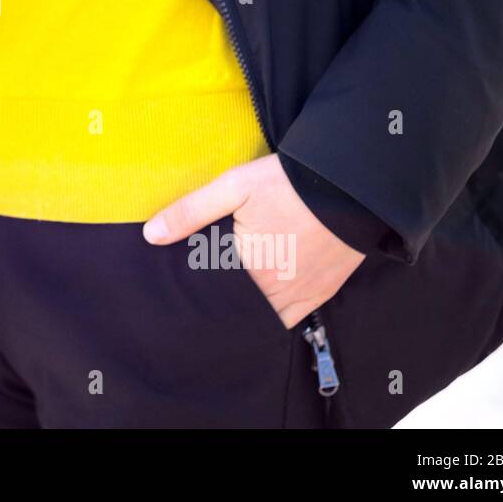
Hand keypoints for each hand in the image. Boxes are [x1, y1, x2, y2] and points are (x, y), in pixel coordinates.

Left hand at [142, 154, 363, 328]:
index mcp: (250, 270)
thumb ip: (191, 211)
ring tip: (230, 297)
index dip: (198, 296)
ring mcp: (303, 295)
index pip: (214, 296)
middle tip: (203, 296)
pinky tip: (262, 300)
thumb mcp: (234, 187)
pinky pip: (293, 316)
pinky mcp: (323, 292)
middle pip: (240, 311)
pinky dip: (276, 313)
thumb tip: (151, 235)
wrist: (351, 184)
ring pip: (266, 318)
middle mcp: (277, 291)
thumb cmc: (289, 184)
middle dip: (221, 306)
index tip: (183, 292)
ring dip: (248, 311)